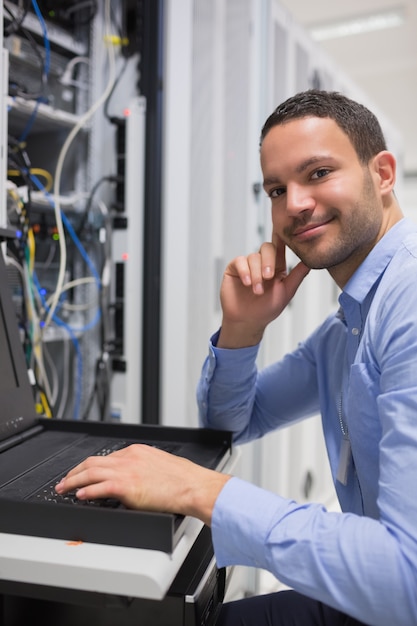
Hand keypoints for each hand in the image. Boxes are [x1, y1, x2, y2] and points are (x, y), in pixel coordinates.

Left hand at [55, 444, 230, 525]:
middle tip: (65, 481)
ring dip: (74, 481)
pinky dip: (87, 491)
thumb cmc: (183, 480)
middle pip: (93, 462)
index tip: (83, 474)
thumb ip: (144, 468)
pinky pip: (99, 487)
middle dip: (75, 471)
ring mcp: (127, 470)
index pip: (106, 458)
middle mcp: (129, 458)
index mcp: (137, 451)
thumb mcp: (160, 465)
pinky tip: (79, 495)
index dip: (90, 467)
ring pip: (91, 472)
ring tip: (64, 489)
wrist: (192, 486)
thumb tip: (136, 480)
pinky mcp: (127, 485)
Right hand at [218, 233, 308, 347]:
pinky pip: (239, 261)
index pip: (280, 248)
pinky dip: (245, 271)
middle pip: (267, 248)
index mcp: (276, 266)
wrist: (247, 321)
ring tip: (257, 291)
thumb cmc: (267, 309)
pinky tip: (247, 283)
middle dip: (268, 261)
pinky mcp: (234, 268)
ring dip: (256, 274)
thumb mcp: (286, 292)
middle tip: (268, 277)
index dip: (282, 239)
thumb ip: (297, 276)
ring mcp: (248, 264)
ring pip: (253, 257)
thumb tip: (310, 262)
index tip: (285, 233)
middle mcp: (262, 262)